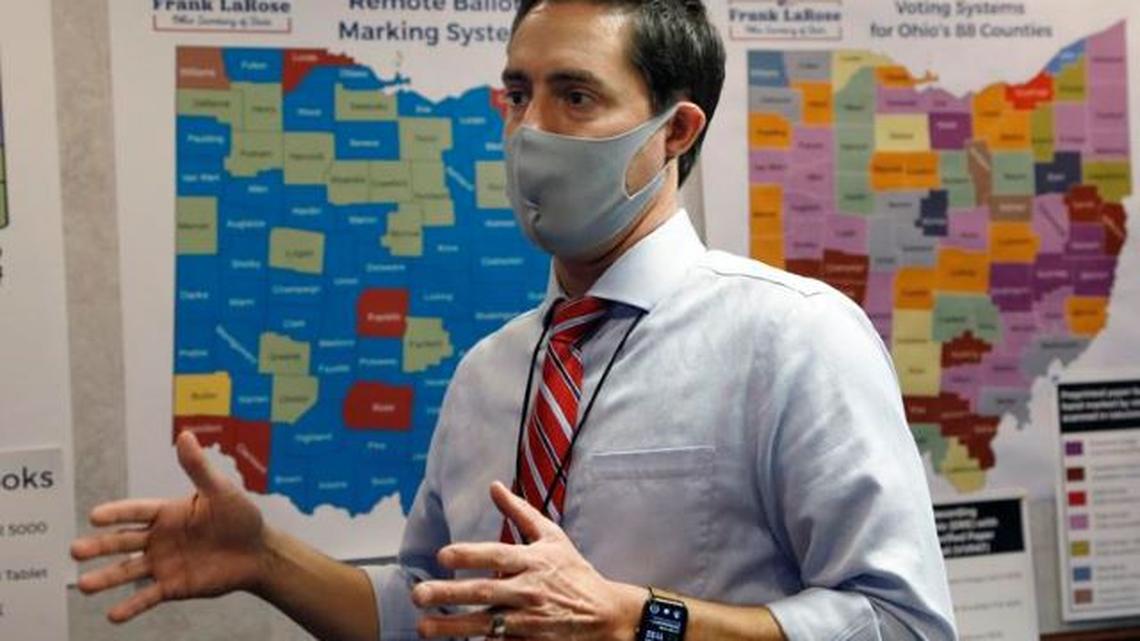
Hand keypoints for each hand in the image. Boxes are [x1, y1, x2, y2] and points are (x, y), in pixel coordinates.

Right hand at [71, 431, 268, 621]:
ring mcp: (164, 563)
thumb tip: (185, 435)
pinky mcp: (173, 586)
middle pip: (123, 542)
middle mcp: (159, 538)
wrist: (258, 552)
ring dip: (106, 578)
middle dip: (99, 547)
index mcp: (168, 513)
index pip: (136, 512)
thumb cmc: (241, 517)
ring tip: (84, 585)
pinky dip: (131, 606)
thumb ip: (198, 468)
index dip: (116, 514)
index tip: (95, 516)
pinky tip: (113, 614)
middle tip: (75, 551)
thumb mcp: (220, 490)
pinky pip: (148, 597)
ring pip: (129, 571)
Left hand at [411, 481, 645, 639]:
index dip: (470, 555)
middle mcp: (529, 590)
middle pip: (485, 591)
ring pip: (486, 623)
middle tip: (418, 594)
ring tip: (423, 628)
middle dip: (450, 594)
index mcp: (533, 560)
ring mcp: (528, 620)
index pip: (498, 555)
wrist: (604, 614)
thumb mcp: (552, 537)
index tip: (442, 555)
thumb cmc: (573, 571)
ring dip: (453, 626)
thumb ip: (520, 512)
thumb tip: (494, 486)